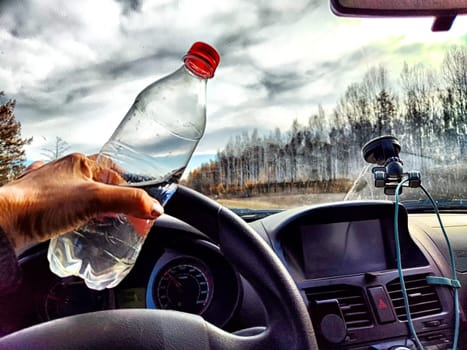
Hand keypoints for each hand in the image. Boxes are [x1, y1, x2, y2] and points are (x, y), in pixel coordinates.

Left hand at [0, 153, 163, 249]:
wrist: (2, 223)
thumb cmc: (41, 204)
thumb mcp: (96, 200)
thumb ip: (129, 202)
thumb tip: (154, 208)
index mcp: (78, 162)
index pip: (115, 170)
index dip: (130, 188)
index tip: (139, 205)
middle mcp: (63, 171)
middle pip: (99, 183)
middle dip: (114, 199)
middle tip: (124, 216)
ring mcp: (49, 188)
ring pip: (81, 195)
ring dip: (95, 208)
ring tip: (104, 223)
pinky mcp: (39, 206)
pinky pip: (65, 208)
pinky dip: (76, 216)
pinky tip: (77, 226)